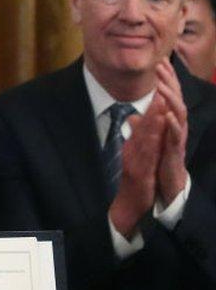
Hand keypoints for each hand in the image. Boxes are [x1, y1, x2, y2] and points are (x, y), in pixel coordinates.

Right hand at [109, 94, 165, 237]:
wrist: (130, 204)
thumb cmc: (135, 181)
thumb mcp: (137, 156)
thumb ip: (137, 137)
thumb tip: (136, 119)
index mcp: (134, 146)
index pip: (144, 123)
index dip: (152, 105)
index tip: (159, 86)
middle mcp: (133, 149)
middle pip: (144, 125)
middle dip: (153, 105)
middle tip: (159, 84)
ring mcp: (135, 160)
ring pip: (145, 136)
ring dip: (152, 118)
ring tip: (159, 101)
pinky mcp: (139, 172)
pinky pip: (147, 154)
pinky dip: (152, 140)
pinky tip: (157, 130)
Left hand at [153, 59, 188, 205]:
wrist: (168, 183)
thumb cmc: (162, 158)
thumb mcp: (150, 138)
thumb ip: (144, 125)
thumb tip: (134, 115)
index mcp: (171, 121)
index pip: (169, 95)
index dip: (166, 78)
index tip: (160, 61)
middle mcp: (178, 125)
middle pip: (176, 98)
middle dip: (169, 81)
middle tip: (160, 65)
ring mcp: (178, 137)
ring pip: (179, 113)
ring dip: (171, 98)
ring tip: (162, 85)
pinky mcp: (176, 150)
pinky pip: (176, 135)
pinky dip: (172, 124)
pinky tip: (168, 115)